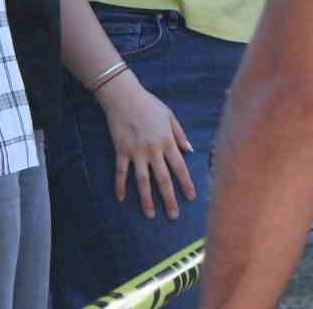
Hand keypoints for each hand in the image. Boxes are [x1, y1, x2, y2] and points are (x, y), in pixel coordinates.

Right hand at [95, 72, 195, 219]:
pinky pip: (121, 172)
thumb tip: (190, 150)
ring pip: (142, 181)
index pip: (179, 167)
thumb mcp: (169, 115)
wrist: (124, 96)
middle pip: (163, 179)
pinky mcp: (121, 150)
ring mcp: (136, 152)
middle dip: (169, 199)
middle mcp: (153, 150)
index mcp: (167, 141)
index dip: (186, 184)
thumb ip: (179, 134)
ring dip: (146, 199)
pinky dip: (120, 186)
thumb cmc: (148, 104)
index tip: (191, 197)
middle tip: (173, 216)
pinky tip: (121, 199)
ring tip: (149, 215)